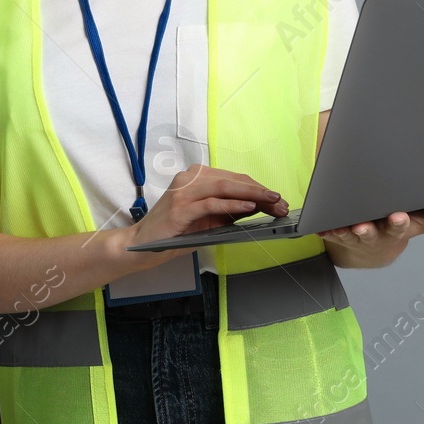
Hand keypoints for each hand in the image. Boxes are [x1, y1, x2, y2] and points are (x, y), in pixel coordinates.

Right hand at [122, 165, 287, 267]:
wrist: (142, 245)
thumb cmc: (175, 232)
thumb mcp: (207, 219)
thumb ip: (229, 210)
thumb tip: (258, 206)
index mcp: (195, 178)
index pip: (233, 179)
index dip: (257, 188)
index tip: (277, 199)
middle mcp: (188, 179)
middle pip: (231, 180)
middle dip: (259, 191)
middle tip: (280, 201)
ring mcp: (183, 192)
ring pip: (223, 187)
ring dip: (251, 194)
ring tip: (271, 201)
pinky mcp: (180, 207)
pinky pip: (211, 203)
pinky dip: (231, 205)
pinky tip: (248, 208)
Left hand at [321, 198, 423, 267]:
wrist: (369, 253)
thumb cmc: (396, 228)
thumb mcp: (422, 222)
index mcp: (409, 225)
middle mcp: (389, 232)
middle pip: (395, 229)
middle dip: (397, 223)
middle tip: (397, 217)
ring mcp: (366, 236)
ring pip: (363, 235)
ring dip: (361, 231)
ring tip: (358, 226)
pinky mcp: (345, 237)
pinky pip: (336, 235)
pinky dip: (330, 231)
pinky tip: (324, 228)